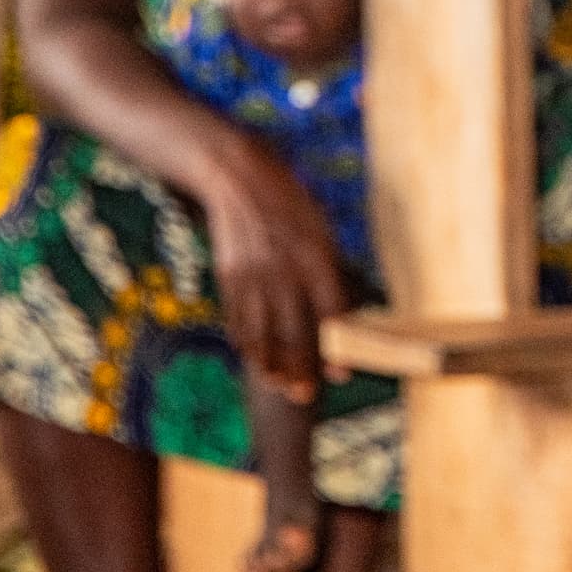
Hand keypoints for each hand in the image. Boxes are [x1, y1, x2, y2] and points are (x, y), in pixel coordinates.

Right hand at [196, 133, 349, 394]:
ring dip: (270, 364)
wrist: (237, 176)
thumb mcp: (318, 225)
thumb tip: (335, 303)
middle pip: (293, 330)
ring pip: (261, 332)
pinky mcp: (228, 276)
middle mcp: (283, 269)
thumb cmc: (288, 199)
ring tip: (279, 386)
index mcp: (314, 254)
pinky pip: (237, 318)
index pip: (328, 311)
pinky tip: (254, 357)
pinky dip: (246, 342)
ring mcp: (252, 275)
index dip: (335, 347)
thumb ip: (325, 265)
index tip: (342, 374)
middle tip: (306, 394)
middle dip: (300, 367)